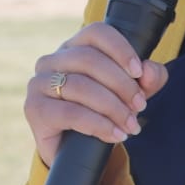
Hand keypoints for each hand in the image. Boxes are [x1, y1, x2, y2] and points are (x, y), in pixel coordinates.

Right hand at [25, 23, 168, 166]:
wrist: (73, 151)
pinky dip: (98, 125)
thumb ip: (147, 79)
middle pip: (90, 60)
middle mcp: (52, 60)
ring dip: (113, 107)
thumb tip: (150, 71)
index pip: (96, 33)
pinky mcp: (34, 109)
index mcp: (74, 47)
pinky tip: (114, 134)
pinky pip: (70, 113)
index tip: (139, 72)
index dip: (120, 49)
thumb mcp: (130, 94)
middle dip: (121, 85)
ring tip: (130, 125)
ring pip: (81, 87)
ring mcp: (39, 83)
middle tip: (140, 106)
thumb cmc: (100, 113)